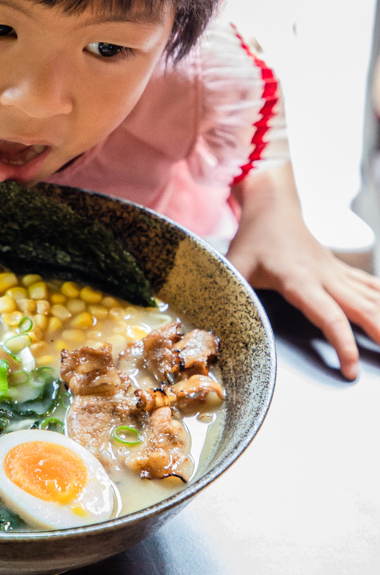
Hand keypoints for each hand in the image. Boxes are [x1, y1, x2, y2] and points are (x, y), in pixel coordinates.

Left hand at [227, 164, 379, 379]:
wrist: (273, 204)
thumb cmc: (254, 236)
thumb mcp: (236, 263)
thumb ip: (228, 290)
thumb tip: (211, 320)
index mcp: (299, 280)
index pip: (328, 316)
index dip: (342, 344)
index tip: (351, 370)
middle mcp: (324, 277)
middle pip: (361, 308)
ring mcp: (336, 272)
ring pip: (371, 297)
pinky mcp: (340, 270)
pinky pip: (369, 286)